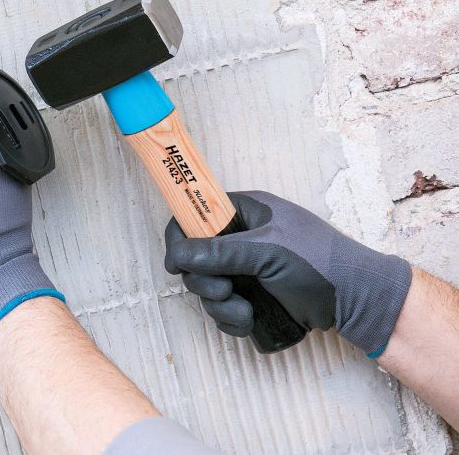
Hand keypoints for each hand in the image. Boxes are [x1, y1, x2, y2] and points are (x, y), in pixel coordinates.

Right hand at [164, 191, 411, 354]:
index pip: (195, 215)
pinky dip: (230, 319)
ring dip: (220, 305)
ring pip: (207, 287)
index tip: (177, 265)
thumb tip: (179, 255)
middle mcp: (240, 237)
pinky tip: (249, 322)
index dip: (181, 238)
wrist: (357, 301)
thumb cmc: (320, 263)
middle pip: (196, 258)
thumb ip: (221, 252)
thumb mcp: (269, 251)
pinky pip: (222, 307)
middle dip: (205, 282)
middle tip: (224, 292)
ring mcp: (245, 267)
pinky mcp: (251, 294)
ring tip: (245, 313)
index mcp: (244, 211)